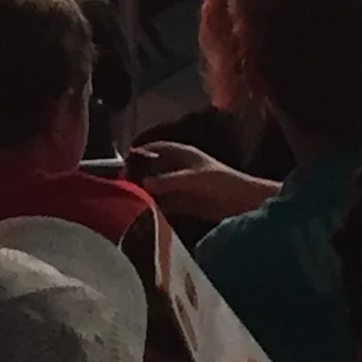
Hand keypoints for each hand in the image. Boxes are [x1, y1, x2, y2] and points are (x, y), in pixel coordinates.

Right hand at [122, 142, 274, 228]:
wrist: (241, 202)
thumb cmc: (220, 182)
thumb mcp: (193, 179)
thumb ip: (169, 181)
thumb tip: (144, 184)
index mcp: (183, 154)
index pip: (156, 148)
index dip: (141, 151)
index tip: (122, 160)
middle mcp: (179, 168)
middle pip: (154, 169)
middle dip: (139, 174)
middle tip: (120, 183)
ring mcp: (181, 186)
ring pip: (158, 187)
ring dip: (146, 193)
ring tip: (126, 200)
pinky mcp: (185, 203)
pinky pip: (166, 204)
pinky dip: (156, 207)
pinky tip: (143, 212)